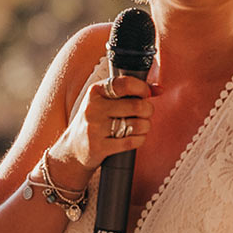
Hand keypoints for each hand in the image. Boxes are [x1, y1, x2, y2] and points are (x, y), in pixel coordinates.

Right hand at [46, 57, 153, 187]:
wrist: (73, 149)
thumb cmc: (95, 121)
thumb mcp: (105, 102)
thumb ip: (130, 92)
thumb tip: (159, 89)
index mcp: (95, 92)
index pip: (124, 83)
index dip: (142, 88)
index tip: (146, 94)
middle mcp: (93, 108)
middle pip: (136, 105)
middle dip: (148, 110)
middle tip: (146, 113)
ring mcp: (95, 128)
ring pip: (137, 124)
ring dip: (146, 126)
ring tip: (142, 126)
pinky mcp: (99, 147)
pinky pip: (131, 142)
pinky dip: (140, 140)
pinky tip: (137, 138)